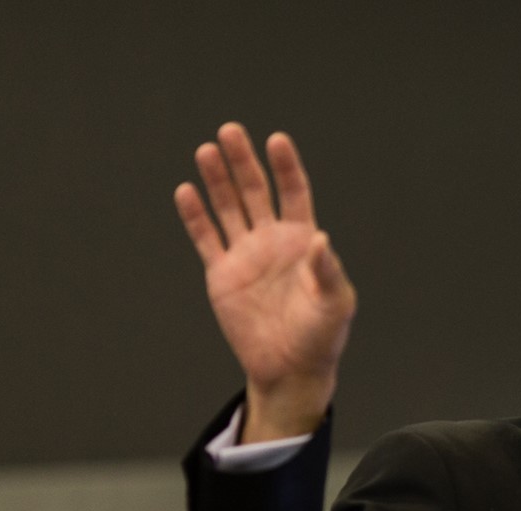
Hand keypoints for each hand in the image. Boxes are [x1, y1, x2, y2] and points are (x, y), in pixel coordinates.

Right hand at [174, 123, 356, 441]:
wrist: (290, 368)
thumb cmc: (321, 336)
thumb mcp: (334, 304)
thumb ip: (327, 271)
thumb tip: (321, 239)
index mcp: (302, 241)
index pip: (294, 194)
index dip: (286, 167)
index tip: (277, 140)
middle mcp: (272, 241)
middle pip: (255, 191)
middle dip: (243, 162)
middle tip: (230, 131)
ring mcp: (245, 255)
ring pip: (227, 208)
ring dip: (217, 180)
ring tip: (206, 151)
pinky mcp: (222, 273)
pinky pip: (206, 238)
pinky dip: (195, 216)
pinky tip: (186, 191)